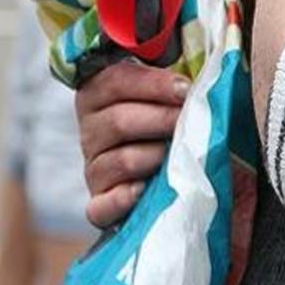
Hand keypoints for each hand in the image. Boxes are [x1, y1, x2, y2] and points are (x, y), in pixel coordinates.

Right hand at [76, 62, 187, 227]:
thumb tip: (195, 78)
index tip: (186, 89)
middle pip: (118, 121)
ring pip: (120, 160)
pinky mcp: (98, 205)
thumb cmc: (163, 128)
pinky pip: (102, 206)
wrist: (154, 177)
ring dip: (154, 157)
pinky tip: (143, 190)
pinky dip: (123, 199)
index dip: (152, 83)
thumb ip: (170, 84)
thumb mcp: (162, 98)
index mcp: (97, 96)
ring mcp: (93, 169)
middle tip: (188, 120)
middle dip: (160, 119)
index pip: (115, 81)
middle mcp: (89, 132)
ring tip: (177, 156)